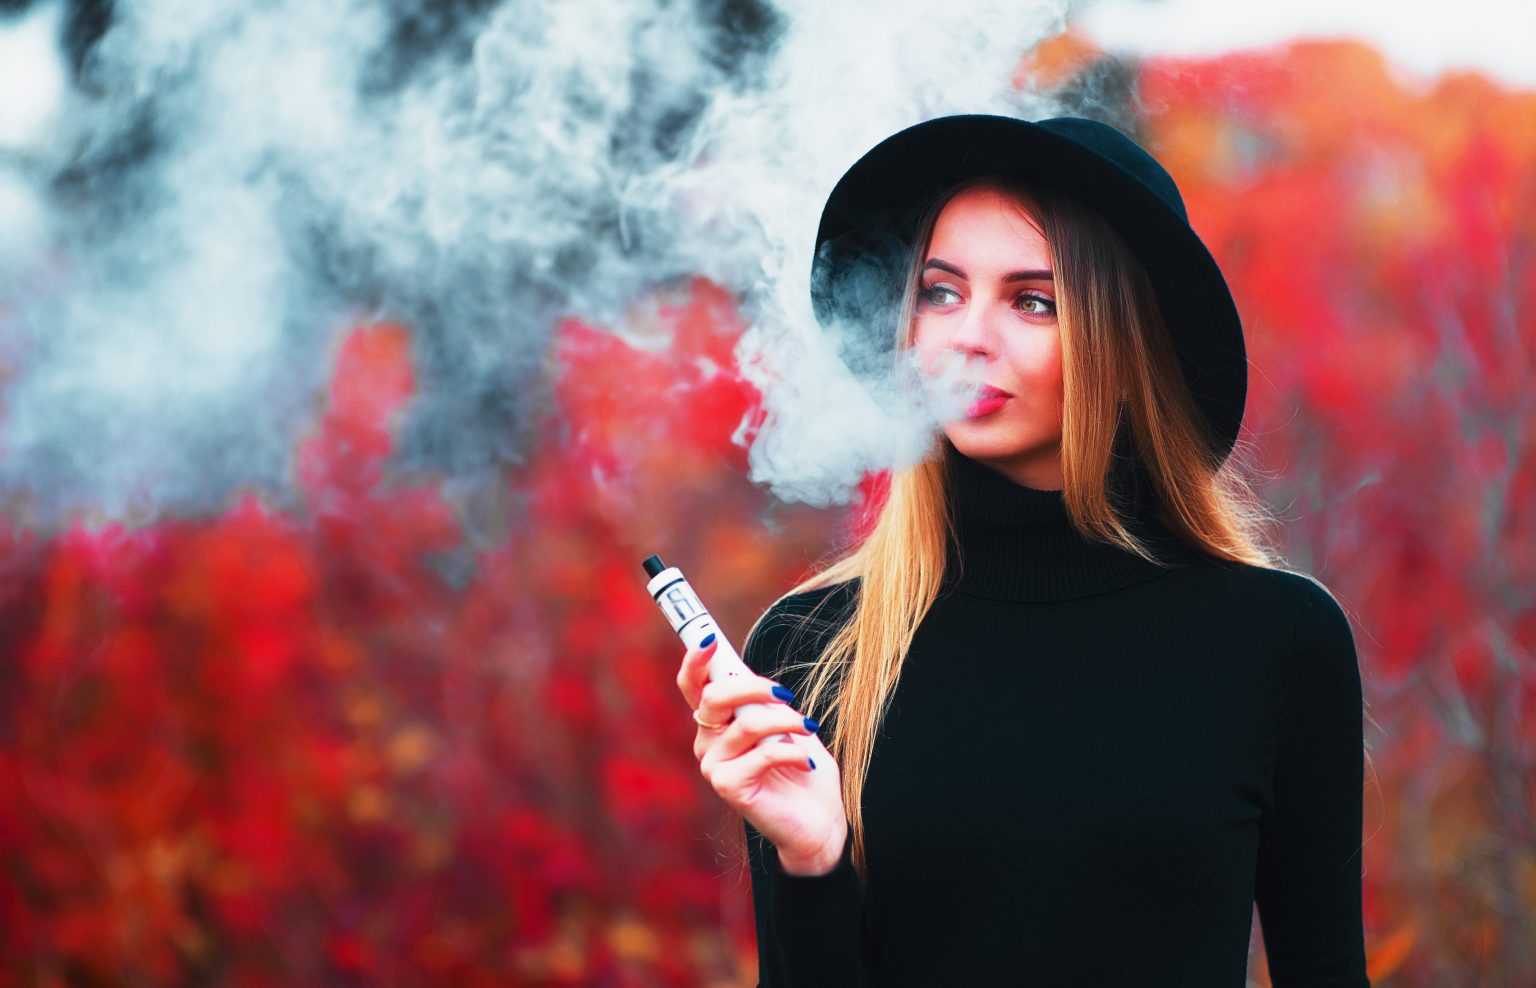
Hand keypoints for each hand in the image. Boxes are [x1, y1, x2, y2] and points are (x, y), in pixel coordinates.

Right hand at [676, 636, 848, 874]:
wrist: (820, 820)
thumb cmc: (802, 766)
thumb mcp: (786, 722)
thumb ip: (762, 699)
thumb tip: (746, 670)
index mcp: (717, 721)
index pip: (693, 685)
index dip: (695, 660)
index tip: (709, 639)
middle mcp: (707, 741)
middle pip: (714, 697)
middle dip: (752, 686)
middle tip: (784, 693)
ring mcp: (714, 765)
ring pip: (746, 724)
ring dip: (786, 721)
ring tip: (809, 727)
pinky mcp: (728, 787)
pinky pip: (761, 754)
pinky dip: (791, 752)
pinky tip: (806, 762)